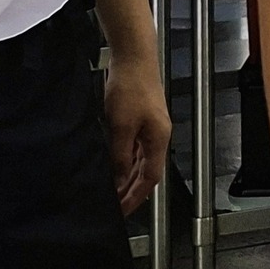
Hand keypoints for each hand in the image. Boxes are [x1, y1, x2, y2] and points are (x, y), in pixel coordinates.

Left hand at [103, 54, 171, 214]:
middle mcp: (158, 135)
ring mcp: (150, 126)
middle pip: (147, 171)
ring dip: (126, 176)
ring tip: (111, 190)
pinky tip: (112, 163)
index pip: (150, 179)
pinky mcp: (140, 117)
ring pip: (139, 160)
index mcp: (159, 140)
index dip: (135, 197)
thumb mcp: (121, 126)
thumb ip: (120, 155)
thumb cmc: (131, 85)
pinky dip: (124, 160)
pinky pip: (134, 147)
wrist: (133, 56)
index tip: (122, 211)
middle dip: (131, 190)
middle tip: (114, 205)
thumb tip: (118, 179)